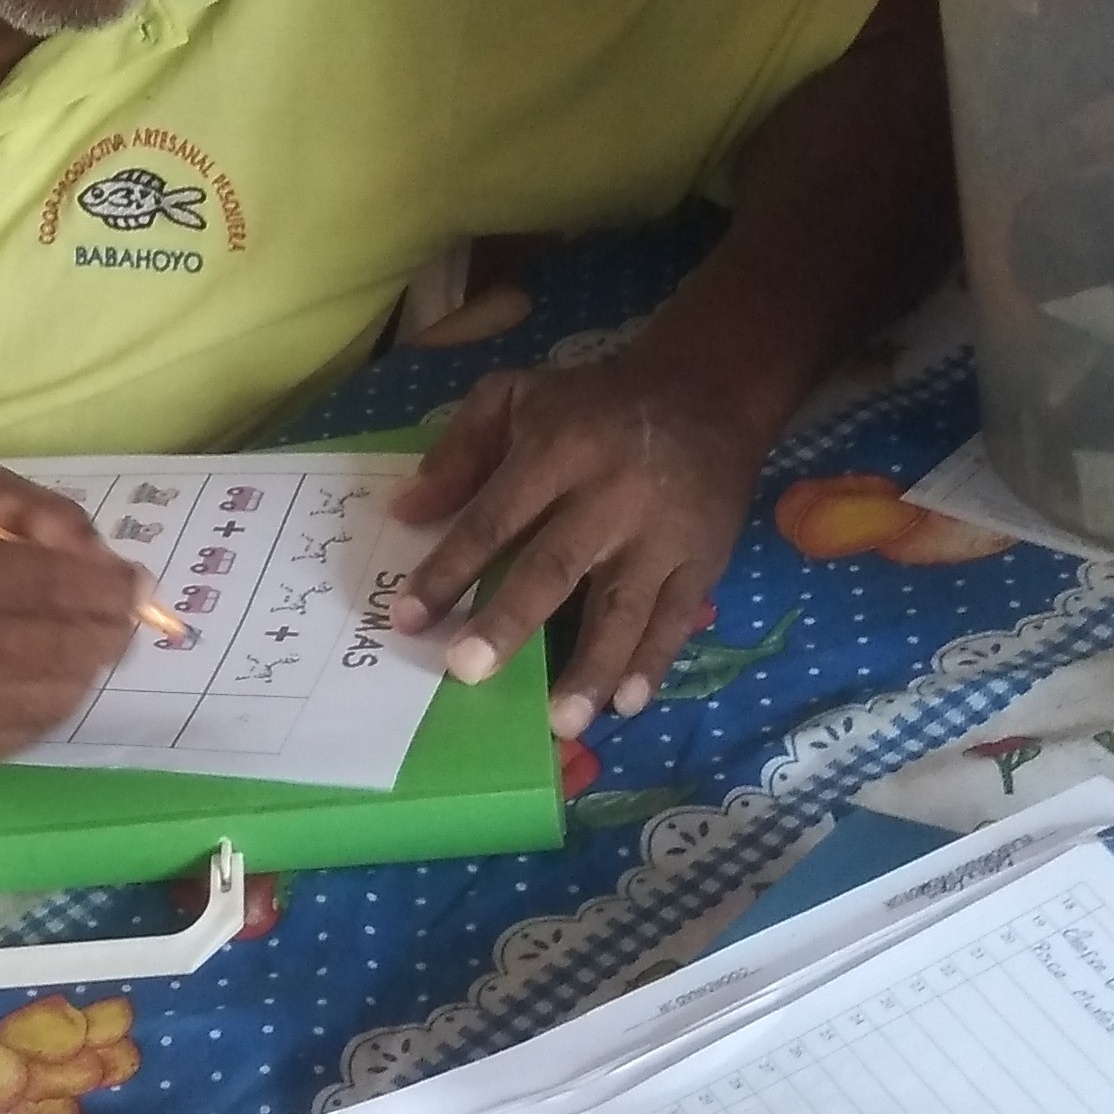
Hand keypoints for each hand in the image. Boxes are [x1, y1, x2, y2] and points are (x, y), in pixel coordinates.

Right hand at [0, 465, 145, 762]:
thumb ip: (38, 509)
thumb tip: (108, 562)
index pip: (54, 585)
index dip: (109, 584)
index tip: (135, 580)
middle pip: (68, 644)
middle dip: (109, 625)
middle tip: (119, 611)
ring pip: (63, 691)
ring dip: (86, 663)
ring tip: (77, 637)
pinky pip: (37, 726)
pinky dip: (56, 696)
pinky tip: (42, 671)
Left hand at [385, 336, 779, 736]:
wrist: (709, 391)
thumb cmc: (595, 403)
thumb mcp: (518, 396)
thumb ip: (458, 451)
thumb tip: (404, 512)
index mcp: (558, 450)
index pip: (495, 517)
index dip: (451, 569)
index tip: (408, 619)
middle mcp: (611, 496)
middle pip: (555, 567)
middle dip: (510, 622)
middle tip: (467, 673)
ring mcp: (663, 534)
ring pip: (622, 608)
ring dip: (591, 668)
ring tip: (558, 723)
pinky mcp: (705, 559)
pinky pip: (677, 619)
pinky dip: (652, 664)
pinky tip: (626, 705)